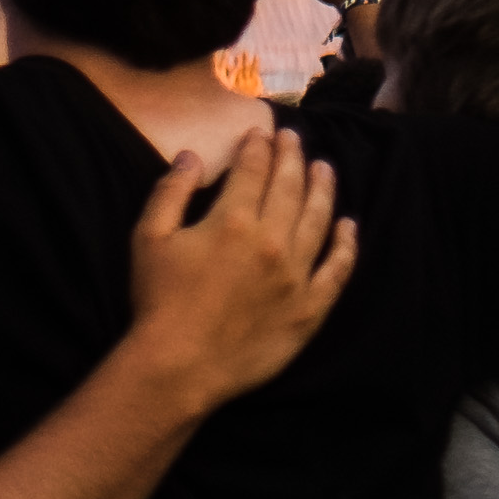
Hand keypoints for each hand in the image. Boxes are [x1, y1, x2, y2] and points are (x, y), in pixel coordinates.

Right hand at [115, 126, 354, 415]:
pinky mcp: (309, 308)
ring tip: (325, 168)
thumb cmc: (159, 301)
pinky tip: (349, 227)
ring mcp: (296, 276)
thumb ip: (171, 191)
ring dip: (323, 189)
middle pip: (290, 188)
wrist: (180, 365)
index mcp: (232, 221)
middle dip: (292, 157)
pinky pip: (336, 271)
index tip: (261, 132)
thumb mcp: (149, 238)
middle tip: (294, 139)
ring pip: (319, 221)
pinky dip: (346, 246)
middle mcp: (271, 242)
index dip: (258, 147)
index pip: (253, 170)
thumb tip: (192, 157)